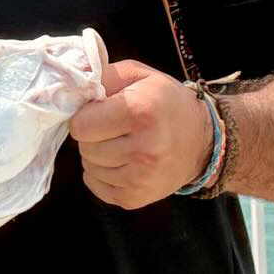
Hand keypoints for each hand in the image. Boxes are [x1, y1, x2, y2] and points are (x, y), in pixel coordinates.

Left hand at [68, 61, 210, 209]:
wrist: (204, 141)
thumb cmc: (166, 102)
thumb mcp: (139, 75)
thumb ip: (102, 75)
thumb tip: (70, 86)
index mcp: (140, 113)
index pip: (80, 125)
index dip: (86, 116)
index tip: (100, 111)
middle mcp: (142, 149)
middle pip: (84, 147)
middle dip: (92, 135)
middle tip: (113, 128)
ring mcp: (140, 179)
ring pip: (89, 166)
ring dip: (97, 154)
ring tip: (121, 143)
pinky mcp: (136, 198)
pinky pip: (96, 186)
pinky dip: (101, 174)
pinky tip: (121, 162)